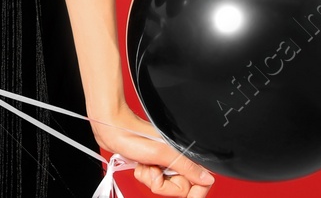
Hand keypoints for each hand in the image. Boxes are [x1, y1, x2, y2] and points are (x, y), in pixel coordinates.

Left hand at [90, 103, 216, 196]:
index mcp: (184, 154)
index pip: (200, 181)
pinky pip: (156, 181)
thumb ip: (186, 167)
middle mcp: (178, 158)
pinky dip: (147, 176)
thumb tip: (207, 179)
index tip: (182, 193)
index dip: (194, 191)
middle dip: (165, 184)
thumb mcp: (161, 154)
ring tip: (146, 165)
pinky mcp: (155, 163)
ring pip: (167, 186)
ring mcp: (166, 161)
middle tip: (154, 171)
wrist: (112, 129)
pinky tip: (141, 165)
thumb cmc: (133, 135)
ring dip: (153, 179)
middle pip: (182, 188)